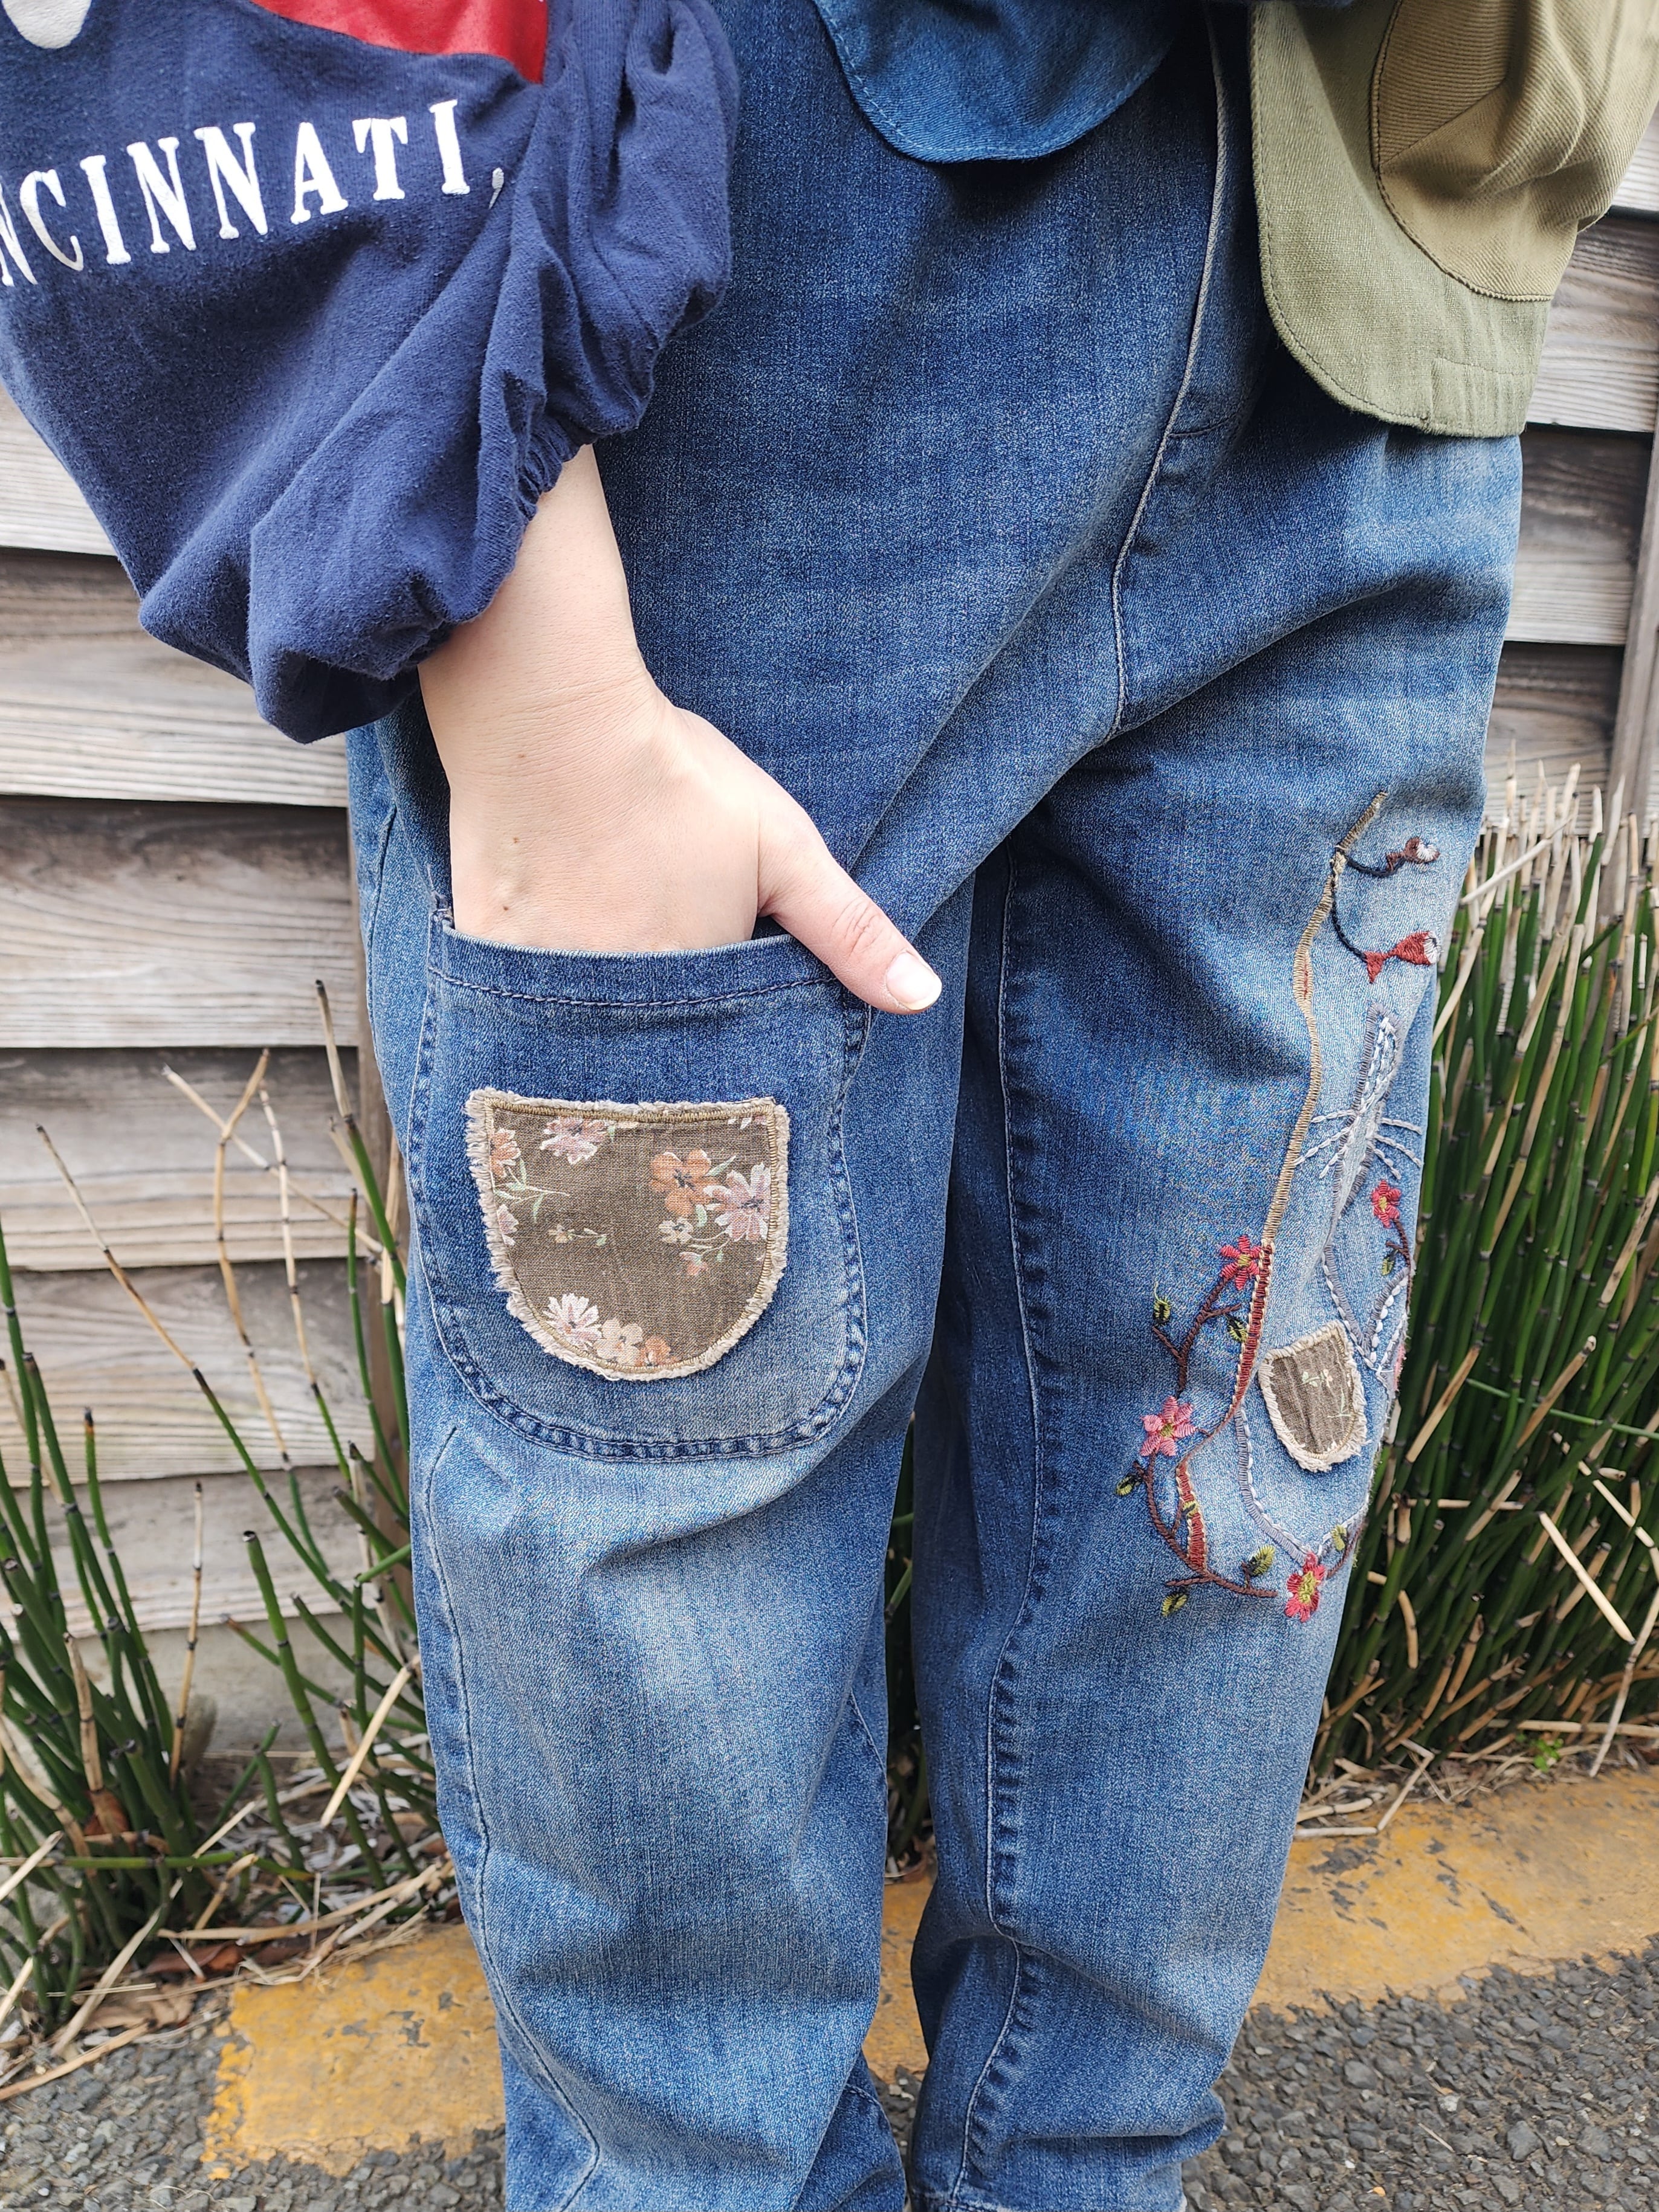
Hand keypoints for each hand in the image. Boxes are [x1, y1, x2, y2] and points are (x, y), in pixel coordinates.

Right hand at [420, 451, 940, 1015]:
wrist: (550, 715)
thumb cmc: (677, 778)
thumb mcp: (785, 849)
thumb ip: (851, 932)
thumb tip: (921, 1000)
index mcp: (698, 996)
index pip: (722, 1043)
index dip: (729, 1019)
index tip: (723, 982)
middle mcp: (618, 1012)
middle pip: (650, 1047)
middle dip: (665, 1029)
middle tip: (658, 946)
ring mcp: (544, 987)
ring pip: (581, 1030)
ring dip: (599, 1010)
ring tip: (608, 939)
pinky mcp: (487, 954)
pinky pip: (517, 1000)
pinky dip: (532, 984)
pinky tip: (547, 929)